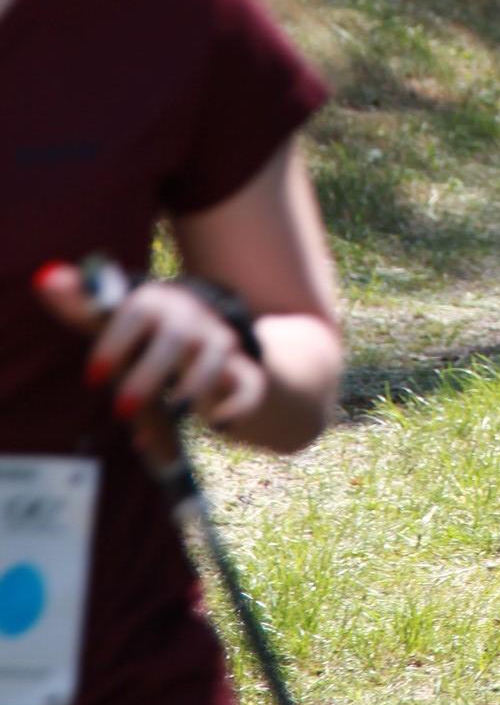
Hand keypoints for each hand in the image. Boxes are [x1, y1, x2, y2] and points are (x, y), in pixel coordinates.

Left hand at [32, 266, 267, 432]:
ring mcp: (221, 344)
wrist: (206, 346)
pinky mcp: (244, 373)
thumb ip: (83, 304)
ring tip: (171, 414)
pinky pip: (248, 387)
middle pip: (176, 338)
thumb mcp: (115, 320)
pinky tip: (215, 425)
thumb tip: (46, 279)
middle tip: (120, 410)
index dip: (115, 342)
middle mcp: (192, 318)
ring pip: (216, 357)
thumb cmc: (146, 336)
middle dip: (149, 374)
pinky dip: (236, 406)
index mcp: (157, 302)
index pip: (137, 310)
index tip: (92, 378)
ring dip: (193, 386)